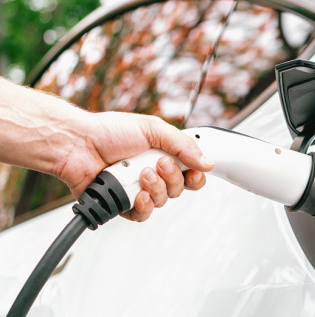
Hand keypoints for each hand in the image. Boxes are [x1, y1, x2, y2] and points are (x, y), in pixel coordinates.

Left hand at [56, 111, 214, 221]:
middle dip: (172, 177)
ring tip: (140, 174)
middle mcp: (152, 174)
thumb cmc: (108, 131)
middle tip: (158, 163)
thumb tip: (207, 162)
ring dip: (155, 188)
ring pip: (163, 201)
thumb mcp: (153, 129)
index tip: (195, 171)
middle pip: (179, 189)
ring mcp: (138, 190)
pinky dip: (144, 205)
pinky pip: (143, 214)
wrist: (77, 145)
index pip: (190, 172)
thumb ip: (183, 145)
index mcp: (162, 154)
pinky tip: (138, 194)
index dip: (196, 175)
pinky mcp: (122, 204)